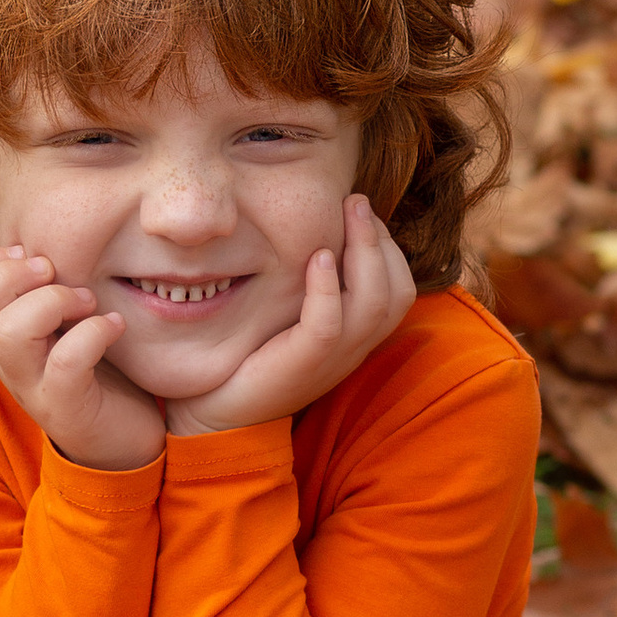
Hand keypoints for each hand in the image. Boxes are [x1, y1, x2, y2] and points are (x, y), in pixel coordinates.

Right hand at [0, 245, 165, 471]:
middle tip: (53, 271)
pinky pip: (65, 363)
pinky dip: (93, 333)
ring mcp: (33, 389)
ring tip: (87, 301)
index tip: (28, 256)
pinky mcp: (68, 408)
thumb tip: (39, 241)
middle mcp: (6, 365)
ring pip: (9, 333)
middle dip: (8, 275)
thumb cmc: (96, 372)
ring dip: (52, 301)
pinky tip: (113, 325)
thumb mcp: (62, 323)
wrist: (127, 441)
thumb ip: (41, 290)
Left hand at [163, 196, 416, 438]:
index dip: (387, 245)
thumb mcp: (289, 316)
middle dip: (381, 238)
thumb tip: (314, 232)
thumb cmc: (250, 359)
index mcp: (355, 337)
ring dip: (365, 250)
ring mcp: (331, 360)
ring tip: (348, 212)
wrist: (217, 417)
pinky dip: (327, 288)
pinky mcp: (302, 366)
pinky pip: (329, 325)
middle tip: (356, 200)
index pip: (398, 287)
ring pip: (374, 304)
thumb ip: (309, 285)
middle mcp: (353, 349)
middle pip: (396, 290)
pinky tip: (316, 256)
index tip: (359, 212)